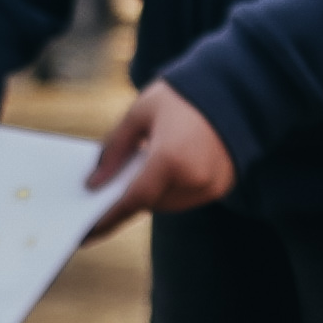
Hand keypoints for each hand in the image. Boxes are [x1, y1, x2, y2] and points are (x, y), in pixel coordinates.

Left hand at [86, 79, 235, 230]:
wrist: (235, 91)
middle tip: (107, 189)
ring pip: (168, 204)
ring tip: (136, 174)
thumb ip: (113, 150)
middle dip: (129, 196)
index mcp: (171, 159)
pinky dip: (170, 189)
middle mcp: (195, 178)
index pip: (134, 199)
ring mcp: (213, 185)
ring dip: (150, 193)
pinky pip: (187, 197)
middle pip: (150, 202)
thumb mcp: (138, 115)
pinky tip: (160, 170)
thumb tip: (93, 183)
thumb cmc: (182, 96)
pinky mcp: (223, 186)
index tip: (87, 232)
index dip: (109, 217)